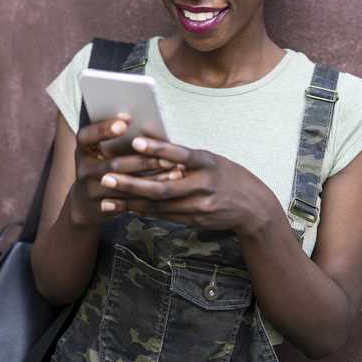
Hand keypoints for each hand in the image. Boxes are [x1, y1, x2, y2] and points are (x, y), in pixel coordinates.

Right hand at [67, 116, 183, 226]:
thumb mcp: (99, 150)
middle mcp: (83, 168)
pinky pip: (128, 202)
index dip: (105, 128)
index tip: (126, 121)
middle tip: (167, 157)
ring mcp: (90, 189)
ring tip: (175, 171)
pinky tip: (167, 188)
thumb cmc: (101, 166)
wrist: (84, 203)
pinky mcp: (101, 207)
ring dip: (152, 178)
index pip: (88, 135)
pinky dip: (149, 194)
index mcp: (83, 148)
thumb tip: (146, 121)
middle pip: (113, 164)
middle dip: (143, 161)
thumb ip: (115, 137)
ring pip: (124, 185)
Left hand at [99, 137, 280, 236]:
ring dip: (132, 201)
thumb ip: (188, 158)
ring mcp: (200, 205)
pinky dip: (145, 210)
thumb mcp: (214, 160)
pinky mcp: (196, 219)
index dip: (158, 148)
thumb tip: (156, 148)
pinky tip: (127, 207)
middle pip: (163, 186)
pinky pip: (166, 215)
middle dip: (132, 184)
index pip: (181, 154)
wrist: (255, 208)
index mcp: (209, 162)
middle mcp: (205, 184)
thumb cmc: (230, 176)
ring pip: (160, 205)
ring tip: (108, 197)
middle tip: (107, 178)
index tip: (135, 142)